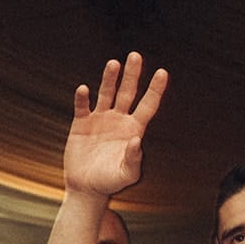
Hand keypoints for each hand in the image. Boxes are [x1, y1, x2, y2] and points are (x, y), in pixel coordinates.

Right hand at [63, 53, 167, 197]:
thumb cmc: (110, 182)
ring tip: (113, 64)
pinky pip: (82, 107)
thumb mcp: (126, 174)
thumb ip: (133, 158)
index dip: (155, 89)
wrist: (86, 187)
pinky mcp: (81, 123)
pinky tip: (84, 90)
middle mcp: (118, 119)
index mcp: (133, 129)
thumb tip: (137, 139)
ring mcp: (100, 119)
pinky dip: (83, 98)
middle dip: (132, 74)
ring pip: (106, 93)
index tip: (162, 72)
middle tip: (135, 55)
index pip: (148, 104)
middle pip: (128, 92)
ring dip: (109, 79)